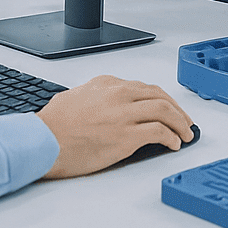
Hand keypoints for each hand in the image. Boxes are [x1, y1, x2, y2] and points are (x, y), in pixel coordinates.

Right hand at [38, 75, 194, 177]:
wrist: (42, 143)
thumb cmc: (52, 127)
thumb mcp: (74, 98)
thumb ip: (94, 96)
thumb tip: (104, 105)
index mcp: (106, 84)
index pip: (143, 88)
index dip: (160, 99)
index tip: (168, 108)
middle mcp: (118, 94)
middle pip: (160, 96)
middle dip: (177, 109)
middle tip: (185, 120)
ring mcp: (124, 114)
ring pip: (165, 110)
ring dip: (181, 122)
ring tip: (186, 133)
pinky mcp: (127, 136)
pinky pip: (160, 132)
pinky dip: (172, 137)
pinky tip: (174, 144)